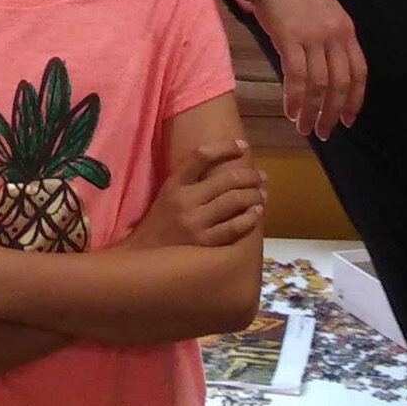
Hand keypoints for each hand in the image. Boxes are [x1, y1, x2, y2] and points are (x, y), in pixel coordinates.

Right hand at [121, 137, 266, 249]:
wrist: (144, 258)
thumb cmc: (159, 224)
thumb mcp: (167, 195)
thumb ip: (189, 181)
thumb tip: (223, 167)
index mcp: (173, 184)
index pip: (201, 155)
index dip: (225, 147)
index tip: (243, 146)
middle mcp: (185, 200)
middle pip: (226, 179)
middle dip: (250, 175)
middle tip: (262, 176)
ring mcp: (195, 222)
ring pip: (235, 201)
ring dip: (254, 194)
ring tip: (262, 194)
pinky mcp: (204, 244)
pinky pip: (235, 227)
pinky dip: (250, 218)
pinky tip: (257, 213)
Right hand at [249, 0, 365, 137]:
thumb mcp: (324, 10)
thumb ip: (328, 38)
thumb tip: (323, 69)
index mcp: (346, 29)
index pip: (358, 72)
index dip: (355, 100)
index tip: (348, 120)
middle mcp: (334, 35)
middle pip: (340, 84)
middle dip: (332, 113)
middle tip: (323, 131)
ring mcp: (312, 37)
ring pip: (318, 85)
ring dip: (311, 111)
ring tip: (304, 127)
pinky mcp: (289, 37)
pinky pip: (295, 76)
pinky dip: (294, 98)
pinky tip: (290, 110)